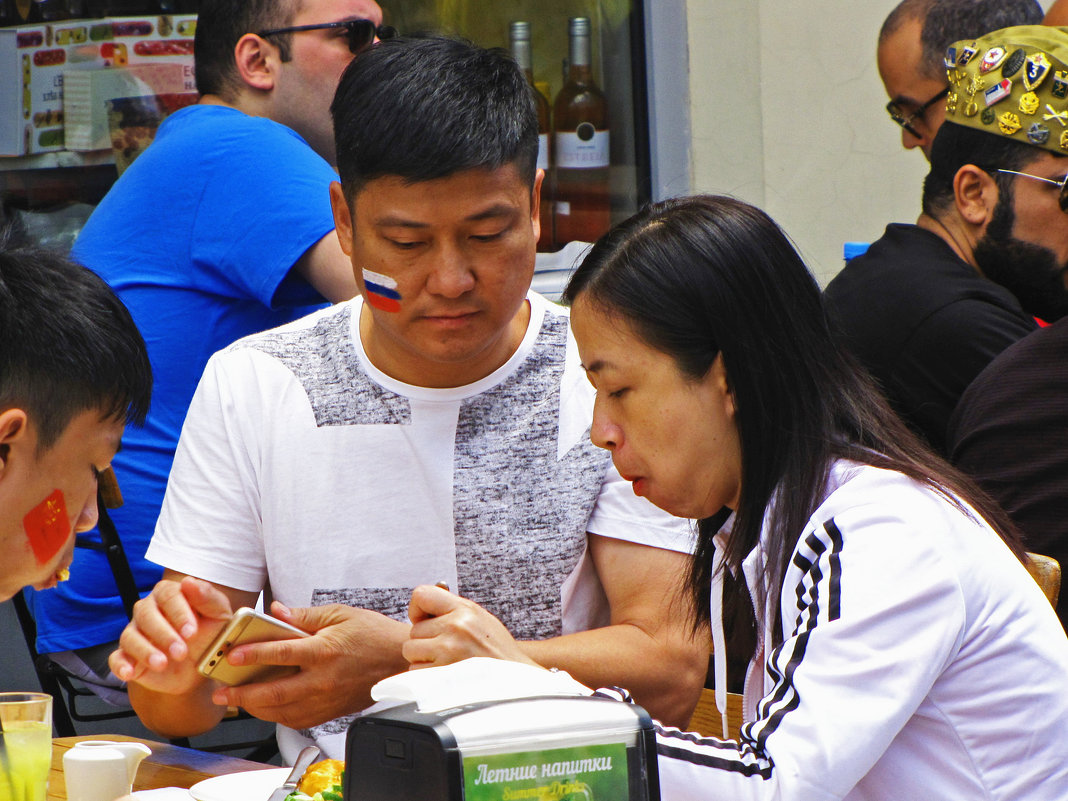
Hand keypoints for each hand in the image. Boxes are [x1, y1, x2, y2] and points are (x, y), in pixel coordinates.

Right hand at [109, 576, 232, 693]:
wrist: (202, 665)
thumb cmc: (211, 632)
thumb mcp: (218, 614)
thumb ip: (207, 597)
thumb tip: (188, 582)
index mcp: (168, 594)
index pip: (168, 596)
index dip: (179, 614)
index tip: (192, 632)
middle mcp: (147, 610)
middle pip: (146, 615)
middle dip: (164, 635)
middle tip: (181, 652)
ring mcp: (136, 633)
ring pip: (130, 637)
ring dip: (145, 651)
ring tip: (162, 663)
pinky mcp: (128, 656)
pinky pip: (116, 658)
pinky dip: (120, 665)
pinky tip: (130, 673)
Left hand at [210, 602, 410, 729]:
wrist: (400, 660)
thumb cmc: (373, 634)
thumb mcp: (340, 614)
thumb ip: (304, 616)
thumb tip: (276, 610)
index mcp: (325, 650)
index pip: (281, 653)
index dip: (253, 654)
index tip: (231, 655)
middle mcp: (324, 679)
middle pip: (275, 692)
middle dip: (243, 694)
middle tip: (222, 692)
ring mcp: (327, 699)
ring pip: (283, 711)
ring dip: (256, 708)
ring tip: (239, 701)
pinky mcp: (331, 711)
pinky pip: (297, 719)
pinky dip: (277, 716)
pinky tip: (267, 707)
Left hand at [403, 585, 539, 668]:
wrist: (517, 684)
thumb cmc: (498, 654)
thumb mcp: (482, 620)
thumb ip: (454, 611)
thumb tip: (422, 609)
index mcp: (465, 610)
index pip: (421, 595)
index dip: (417, 609)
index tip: (425, 621)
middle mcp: (456, 628)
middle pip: (415, 631)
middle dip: (426, 642)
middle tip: (448, 651)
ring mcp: (448, 652)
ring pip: (411, 651)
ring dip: (424, 660)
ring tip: (448, 664)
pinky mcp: (441, 675)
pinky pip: (415, 672)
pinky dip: (426, 677)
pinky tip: (447, 677)